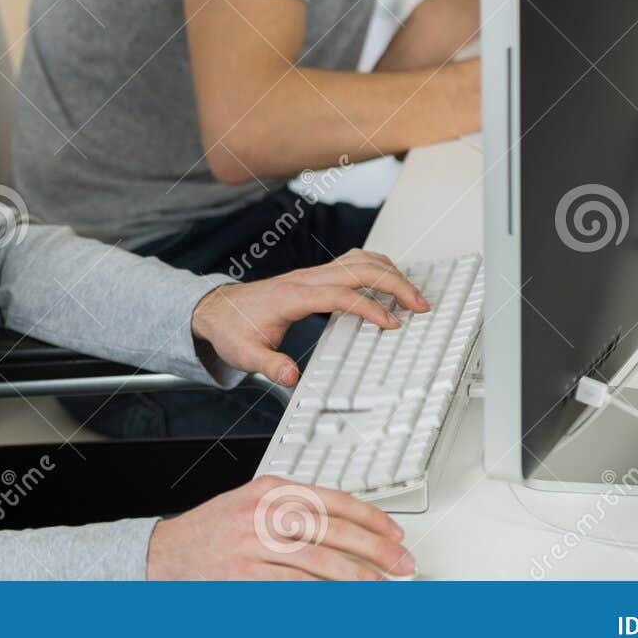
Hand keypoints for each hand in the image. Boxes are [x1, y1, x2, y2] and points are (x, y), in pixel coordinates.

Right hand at [146, 475, 413, 579]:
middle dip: (375, 548)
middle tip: (402, 562)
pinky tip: (343, 601)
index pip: (333, 499)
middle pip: (334, 530)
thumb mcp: (253, 503)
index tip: (395, 533)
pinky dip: (324, 597)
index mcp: (271, 490)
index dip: (371, 518)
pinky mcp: (246, 577)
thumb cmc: (214, 529)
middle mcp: (265, 514)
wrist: (166, 553)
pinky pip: (297, 589)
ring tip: (381, 586)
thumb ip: (295, 507)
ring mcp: (254, 546)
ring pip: (321, 562)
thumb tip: (348, 527)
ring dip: (358, 577)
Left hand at [189, 248, 427, 385]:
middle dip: (394, 283)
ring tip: (414, 295)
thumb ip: (268, 365)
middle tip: (420, 305)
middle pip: (358, 268)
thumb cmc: (232, 329)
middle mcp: (305, 279)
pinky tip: (389, 283)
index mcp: (292, 297)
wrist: (217, 309)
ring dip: (390, 272)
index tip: (392, 323)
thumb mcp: (244, 354)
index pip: (340, 295)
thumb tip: (290, 377)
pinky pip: (353, 262)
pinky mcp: (316, 276)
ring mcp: (312, 274)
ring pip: (359, 260)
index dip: (369, 307)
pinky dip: (377, 268)